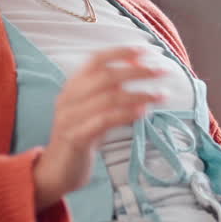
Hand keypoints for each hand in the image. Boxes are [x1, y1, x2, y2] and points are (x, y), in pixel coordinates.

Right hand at [32, 46, 164, 211]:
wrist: (56, 170)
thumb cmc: (81, 137)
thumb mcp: (94, 110)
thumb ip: (111, 92)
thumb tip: (139, 69)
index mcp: (72, 87)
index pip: (95, 60)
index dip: (120, 52)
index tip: (145, 50)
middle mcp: (69, 98)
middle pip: (106, 76)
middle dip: (137, 71)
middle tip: (163, 71)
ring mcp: (70, 118)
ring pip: (109, 98)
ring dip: (140, 93)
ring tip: (162, 95)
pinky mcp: (76, 138)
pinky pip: (104, 121)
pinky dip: (126, 114)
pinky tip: (143, 111)